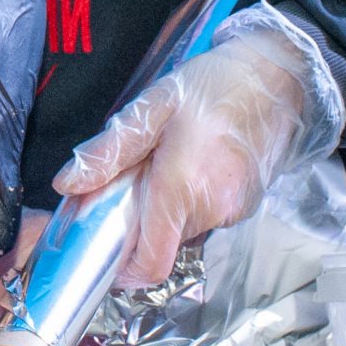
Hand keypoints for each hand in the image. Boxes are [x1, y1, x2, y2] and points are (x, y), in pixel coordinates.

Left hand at [52, 2, 344, 290]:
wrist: (278, 75)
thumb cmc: (215, 84)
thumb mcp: (153, 105)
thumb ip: (110, 150)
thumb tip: (67, 183)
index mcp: (182, 186)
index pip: (151, 262)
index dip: (124, 270)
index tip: (105, 254)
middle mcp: (212, 208)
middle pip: (162, 241)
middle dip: (140, 220)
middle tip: (132, 179)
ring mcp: (234, 209)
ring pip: (182, 228)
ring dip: (165, 207)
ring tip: (165, 162)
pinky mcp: (247, 204)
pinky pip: (205, 215)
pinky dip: (189, 200)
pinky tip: (192, 164)